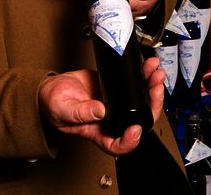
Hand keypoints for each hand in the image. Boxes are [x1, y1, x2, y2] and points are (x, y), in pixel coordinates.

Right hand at [38, 57, 164, 156]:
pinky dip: (145, 75)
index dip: (130, 140)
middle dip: (152, 104)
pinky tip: (148, 66)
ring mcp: (117, 105)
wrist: (54, 87)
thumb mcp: (62, 109)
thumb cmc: (54, 104)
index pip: (118, 144)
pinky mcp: (118, 90)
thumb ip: (79, 112)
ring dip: (152, 87)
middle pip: (140, 120)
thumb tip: (100, 110)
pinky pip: (136, 85)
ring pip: (143, 101)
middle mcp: (112, 120)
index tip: (135, 128)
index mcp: (98, 132)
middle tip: (155, 88)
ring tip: (155, 72)